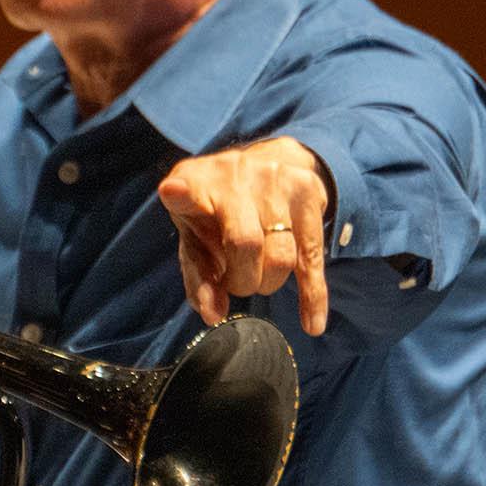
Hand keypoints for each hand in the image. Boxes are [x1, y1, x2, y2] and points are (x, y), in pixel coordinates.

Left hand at [157, 136, 331, 335]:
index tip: (173, 192)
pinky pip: (312, 257)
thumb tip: (213, 315)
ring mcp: (274, 181)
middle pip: (245, 243)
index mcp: (194, 183)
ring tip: (258, 280)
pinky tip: (312, 324)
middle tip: (237, 284)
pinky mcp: (307, 193)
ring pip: (281, 256)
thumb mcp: (195, 235)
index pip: (186, 191)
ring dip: (268, 283)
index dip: (180, 194)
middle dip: (242, 282)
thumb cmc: (218, 211)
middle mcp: (233, 175)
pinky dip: (312, 297)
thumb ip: (198, 276)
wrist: (267, 161)